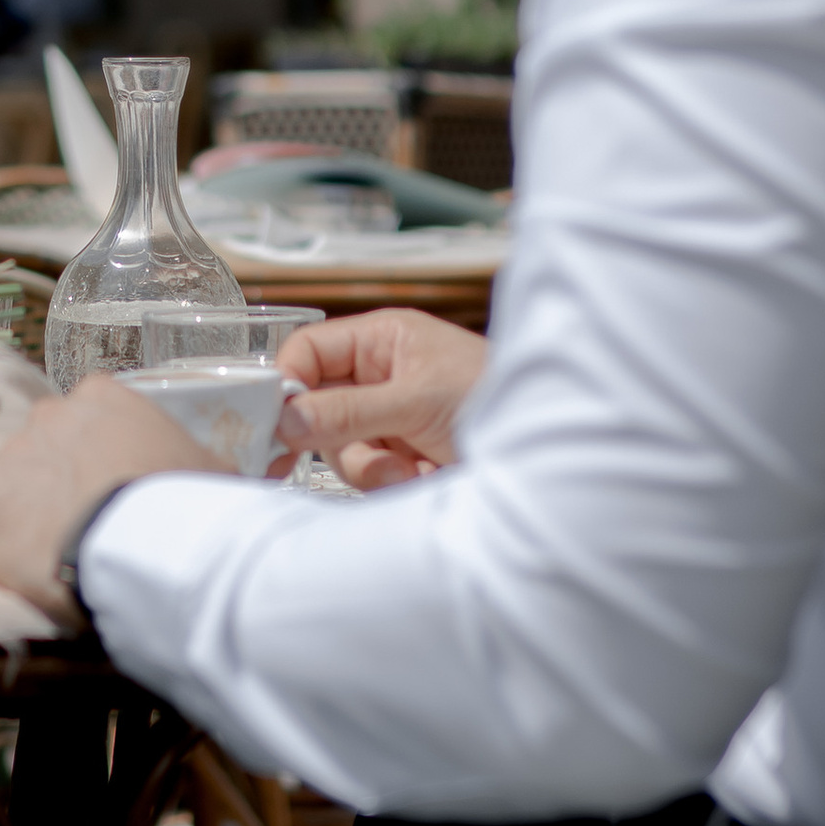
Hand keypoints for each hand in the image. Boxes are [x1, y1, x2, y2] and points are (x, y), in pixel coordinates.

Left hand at [0, 376, 226, 622]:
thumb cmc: (186, 501)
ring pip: (17, 488)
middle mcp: (48, 414)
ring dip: (34, 517)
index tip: (117, 494)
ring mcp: (10, 456)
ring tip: (66, 557)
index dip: (105, 461)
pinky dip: (6, 549)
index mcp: (101, 396)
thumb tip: (207, 476)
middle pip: (50, 450)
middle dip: (64, 484)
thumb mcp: (212, 470)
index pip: (93, 422)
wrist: (144, 544)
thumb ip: (194, 462)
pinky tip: (36, 571)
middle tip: (89, 527)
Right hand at [274, 307, 486, 487]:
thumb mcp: (416, 399)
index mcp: (381, 342)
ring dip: (369, 465)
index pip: (309, 353)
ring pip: (340, 449)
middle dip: (334, 437)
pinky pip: (367, 476)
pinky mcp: (402, 459)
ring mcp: (389, 421)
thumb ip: (348, 411)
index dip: (288, 383)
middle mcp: (379, 378)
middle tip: (320, 459)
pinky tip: (423, 477)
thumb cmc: (494, 397)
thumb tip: (286, 419)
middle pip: (316, 408)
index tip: (275, 420)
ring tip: (411, 468)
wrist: (549, 452)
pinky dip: (390, 482)